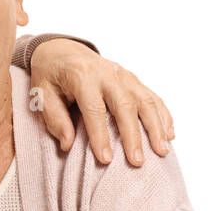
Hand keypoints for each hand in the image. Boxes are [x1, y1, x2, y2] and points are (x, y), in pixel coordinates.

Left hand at [29, 38, 174, 165]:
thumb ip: (54, 118)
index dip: (100, 135)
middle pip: (125, 105)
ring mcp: (123, 74)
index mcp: (81, 75)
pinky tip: (169, 134)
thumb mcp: (41, 94)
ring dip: (155, 127)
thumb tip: (68, 144)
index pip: (94, 109)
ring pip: (145, 100)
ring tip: (162, 151)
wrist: (61, 49)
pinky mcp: (132, 78)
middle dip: (133, 136)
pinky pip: (152, 97)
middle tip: (137, 161)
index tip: (105, 159)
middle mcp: (106, 72)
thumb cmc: (50, 75)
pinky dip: (163, 115)